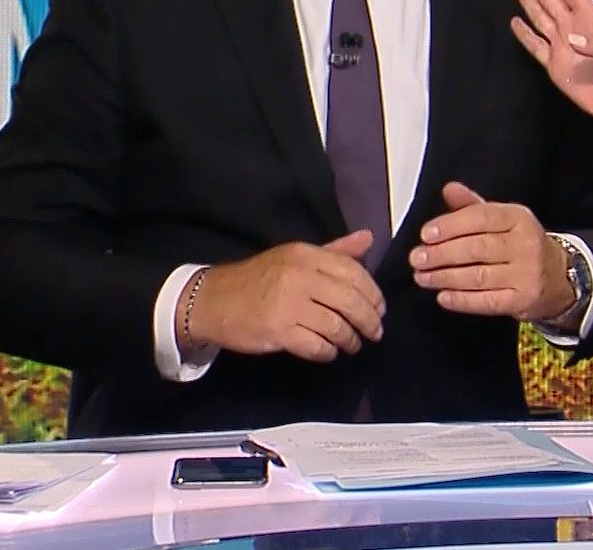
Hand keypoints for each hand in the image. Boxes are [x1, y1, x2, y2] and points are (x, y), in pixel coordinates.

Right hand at [183, 232, 384, 361]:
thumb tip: (369, 238)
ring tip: (352, 344)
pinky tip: (329, 352)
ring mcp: (288, 304)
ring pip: (336, 326)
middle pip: (350, 301)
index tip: (379, 309)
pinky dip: (328, 353)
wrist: (213, 300)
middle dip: (369, 321)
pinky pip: (316, 346)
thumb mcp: (295, 257)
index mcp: (306, 255)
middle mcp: (299, 276)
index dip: (373, 294)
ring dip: (350, 340)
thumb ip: (335, 251)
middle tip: (375, 333)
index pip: (354, 272)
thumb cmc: (259, 279)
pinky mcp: (278, 331)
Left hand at [411, 182, 573, 320]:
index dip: (451, 225)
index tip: (426, 234)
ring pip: (478, 276)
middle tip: (417, 259)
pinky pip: (487, 302)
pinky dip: (462, 300)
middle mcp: (525, 244)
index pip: (481, 218)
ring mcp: (526, 274)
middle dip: (442, 254)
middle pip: (477, 248)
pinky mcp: (522, 300)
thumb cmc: (520, 244)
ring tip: (422, 277)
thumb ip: (472, 206)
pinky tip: (443, 296)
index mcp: (518, 218)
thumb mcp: (503, 219)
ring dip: (445, 277)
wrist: (558, 277)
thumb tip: (448, 189)